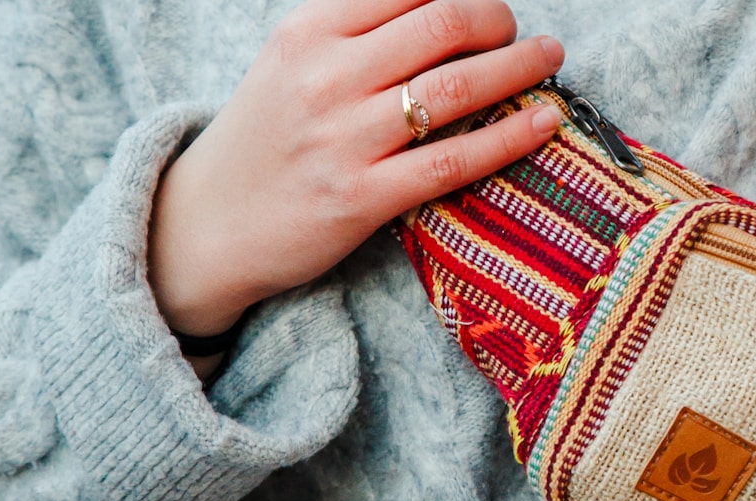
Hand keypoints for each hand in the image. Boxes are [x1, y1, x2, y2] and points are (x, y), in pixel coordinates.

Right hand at [148, 0, 563, 372]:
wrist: (206, 223)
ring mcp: (343, 139)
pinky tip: (545, 121)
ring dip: (520, 66)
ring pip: (458, 87)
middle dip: (499, 20)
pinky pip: (454, 159)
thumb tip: (439, 5)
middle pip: (444, 22)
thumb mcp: (294, 58)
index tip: (487, 5)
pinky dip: (511, 136)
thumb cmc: (268, 135)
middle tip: (522, 34)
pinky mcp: (361, 198)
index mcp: (308, 30)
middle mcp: (325, 76)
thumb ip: (358, 27)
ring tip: (549, 59)